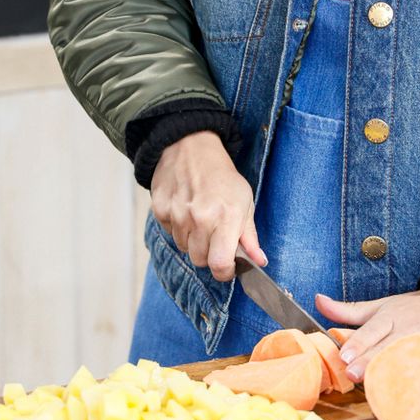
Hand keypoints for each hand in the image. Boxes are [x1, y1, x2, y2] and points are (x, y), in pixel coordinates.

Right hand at [149, 131, 265, 280]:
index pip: (219, 264)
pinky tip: (185, 209)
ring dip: (193, 240)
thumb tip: (259, 262)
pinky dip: (178, 228)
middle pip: (201, 261)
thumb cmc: (222, 177)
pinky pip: (170, 233)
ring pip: (184, 249)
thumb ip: (250, 236)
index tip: (228, 267)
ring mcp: (178, 214)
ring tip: (200, 218)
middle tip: (215, 236)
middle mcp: (200, 218)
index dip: (224, 272)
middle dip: (210, 254)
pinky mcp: (160, 210)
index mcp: (226, 217)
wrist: (192, 148)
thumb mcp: (245, 202)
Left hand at [315, 285, 419, 382]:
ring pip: (409, 363)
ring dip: (394, 376)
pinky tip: (414, 396)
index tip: (345, 356)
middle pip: (388, 348)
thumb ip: (349, 309)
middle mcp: (408, 331)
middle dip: (371, 361)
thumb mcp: (382, 305)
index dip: (359, 343)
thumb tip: (318, 300)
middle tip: (354, 373)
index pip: (373, 330)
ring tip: (379, 389)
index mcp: (392, 316)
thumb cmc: (417, 307)